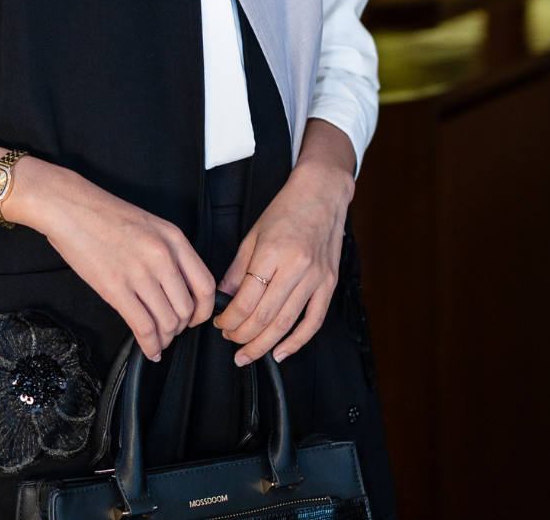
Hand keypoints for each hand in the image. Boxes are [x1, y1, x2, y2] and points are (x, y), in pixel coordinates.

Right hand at [0, 141, 215, 361]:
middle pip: (190, 308)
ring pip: (168, 321)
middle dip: (182, 328)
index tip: (193, 319)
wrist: (55, 200)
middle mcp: (161, 252)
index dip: (203, 310)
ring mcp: (139, 269)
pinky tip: (143, 348)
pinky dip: (149, 344)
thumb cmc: (94, 211)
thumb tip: (178, 283)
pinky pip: (145, 327)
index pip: (205, 284)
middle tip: (169, 334)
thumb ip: (161, 251)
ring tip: (153, 340)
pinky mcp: (114, 285)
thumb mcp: (139, 223)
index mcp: (169, 234)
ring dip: (163, 337)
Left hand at [213, 119, 354, 366]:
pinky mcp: (329, 284)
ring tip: (248, 354)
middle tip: (230, 341)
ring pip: (287, 323)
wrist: (322, 194)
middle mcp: (296, 267)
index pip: (246, 299)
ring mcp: (315, 277)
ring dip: (264, 344)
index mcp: (272, 252)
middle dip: (243, 335)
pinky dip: (297, 341)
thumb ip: (239, 268)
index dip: (229, 318)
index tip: (219, 324)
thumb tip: (224, 296)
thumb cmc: (286, 210)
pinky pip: (314, 321)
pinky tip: (281, 352)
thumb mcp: (254, 234)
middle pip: (265, 316)